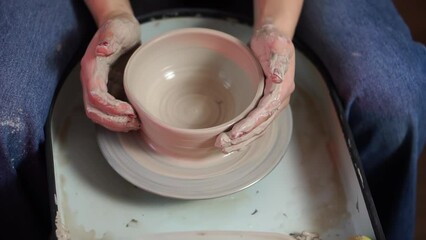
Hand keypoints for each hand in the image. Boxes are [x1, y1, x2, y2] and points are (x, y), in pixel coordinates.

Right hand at [80, 13, 140, 131]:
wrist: (121, 27)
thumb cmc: (119, 27)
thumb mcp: (118, 29)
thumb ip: (110, 39)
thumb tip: (102, 50)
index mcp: (91, 68)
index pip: (95, 96)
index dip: (110, 107)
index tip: (129, 111)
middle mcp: (92, 80)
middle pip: (94, 111)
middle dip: (113, 121)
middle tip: (134, 122)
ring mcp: (101, 87)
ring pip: (100, 114)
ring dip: (116, 123)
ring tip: (136, 124)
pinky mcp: (110, 90)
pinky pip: (110, 111)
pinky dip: (120, 119)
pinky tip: (135, 120)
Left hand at [215, 24, 295, 152]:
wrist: (272, 38)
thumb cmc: (272, 40)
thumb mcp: (275, 45)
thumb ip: (277, 62)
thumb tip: (278, 79)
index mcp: (282, 89)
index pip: (265, 112)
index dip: (250, 125)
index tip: (234, 134)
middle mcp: (278, 100)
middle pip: (260, 125)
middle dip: (242, 138)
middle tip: (222, 145)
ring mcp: (271, 103)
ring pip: (257, 128)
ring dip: (241, 140)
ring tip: (224, 148)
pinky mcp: (263, 104)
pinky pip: (255, 123)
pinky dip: (244, 134)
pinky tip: (233, 142)